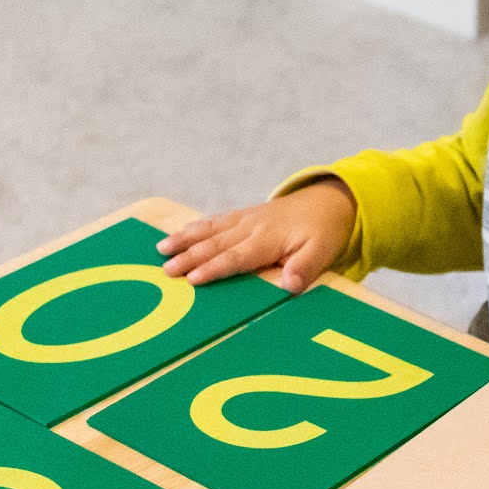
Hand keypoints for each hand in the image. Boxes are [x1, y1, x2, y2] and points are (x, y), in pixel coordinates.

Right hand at [155, 180, 356, 292]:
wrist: (327, 202)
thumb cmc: (323, 232)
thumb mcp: (322, 253)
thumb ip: (305, 269)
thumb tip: (290, 285)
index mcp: (268, 239)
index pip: (237, 257)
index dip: (215, 268)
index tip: (193, 279)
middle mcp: (252, 226)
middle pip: (216, 244)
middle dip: (189, 256)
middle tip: (166, 270)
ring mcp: (245, 218)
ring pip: (210, 229)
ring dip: (185, 239)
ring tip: (161, 249)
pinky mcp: (243, 215)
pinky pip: (215, 221)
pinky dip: (195, 227)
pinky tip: (179, 234)